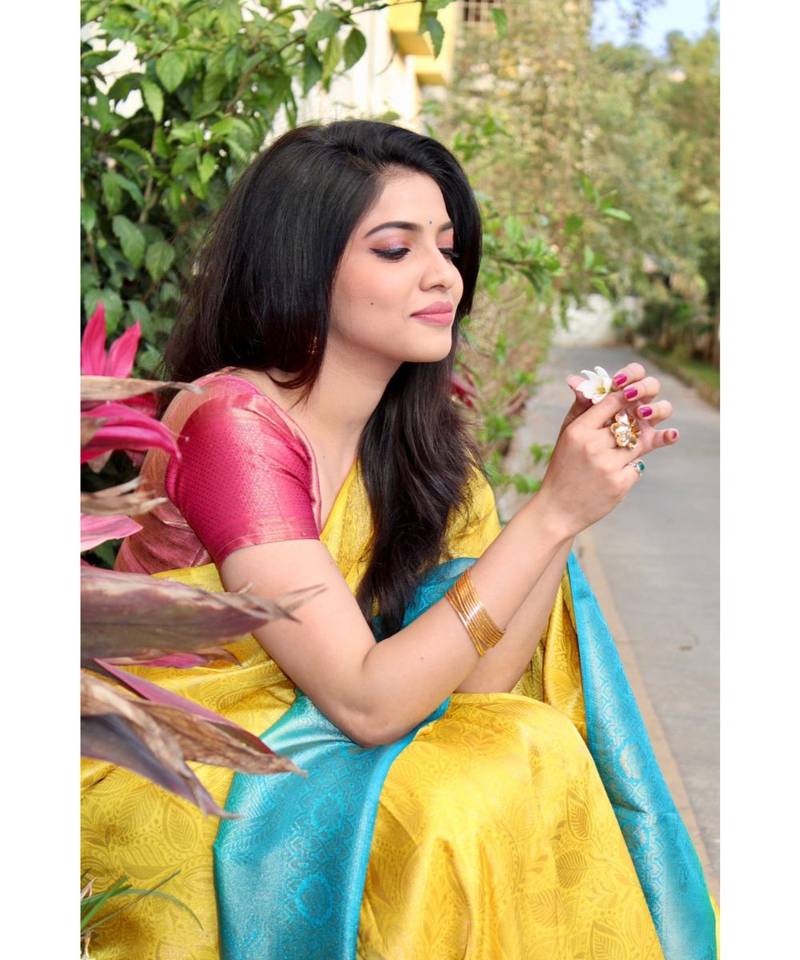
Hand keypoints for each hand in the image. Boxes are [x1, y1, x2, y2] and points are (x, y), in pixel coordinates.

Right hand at [538, 361, 678, 535]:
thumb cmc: (563, 468)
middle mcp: (593, 445)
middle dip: (637, 419)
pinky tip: (615, 475)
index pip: (612, 401)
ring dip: (637, 444)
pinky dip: (631, 467)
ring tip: (622, 449)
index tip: (634, 395)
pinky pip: (638, 465)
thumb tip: (578, 380)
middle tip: (639, 418)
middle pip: (630, 421)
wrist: (557, 509)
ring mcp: (608, 465)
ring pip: (639, 443)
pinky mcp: (619, 484)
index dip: (627, 395)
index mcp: (578, 430)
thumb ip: (580, 408)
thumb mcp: (566, 436)